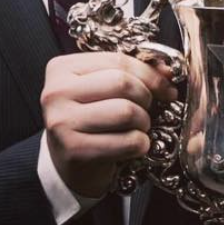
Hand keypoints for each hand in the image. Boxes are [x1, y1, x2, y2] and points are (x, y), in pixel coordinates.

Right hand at [41, 51, 176, 198]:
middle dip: (146, 98)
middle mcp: (56, 92)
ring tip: (138, 128)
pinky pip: (127, 141)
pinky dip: (140, 144)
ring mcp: (62, 121)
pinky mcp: (73, 149)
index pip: (118, 61)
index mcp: (62, 68)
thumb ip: (133, 74)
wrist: (68, 163)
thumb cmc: (90, 122)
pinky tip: (134, 146)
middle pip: (122, 83)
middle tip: (147, 111)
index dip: (150, 75)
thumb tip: (167, 71)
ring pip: (126, 112)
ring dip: (143, 122)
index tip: (167, 88)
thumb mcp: (104, 91)